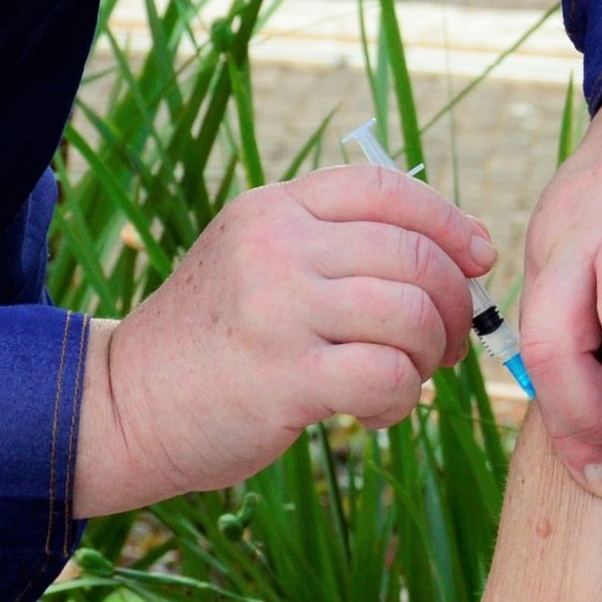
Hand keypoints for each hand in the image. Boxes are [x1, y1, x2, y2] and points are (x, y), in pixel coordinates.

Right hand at [74, 166, 486, 516]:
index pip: (388, 188)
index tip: (478, 258)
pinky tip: (378, 412)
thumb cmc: (214, 338)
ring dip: (430, 355)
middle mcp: (277, 245)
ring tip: (408, 376)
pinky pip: (388, 376)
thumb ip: (336, 241)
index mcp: (275, 207)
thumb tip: (458, 249)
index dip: (449, 221)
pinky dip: (401, 400)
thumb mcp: (258, 258)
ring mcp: (278, 308)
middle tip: (449, 342)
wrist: (122, 404)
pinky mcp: (284, 376)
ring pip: (412, 314)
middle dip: (456, 302)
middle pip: (415, 255)